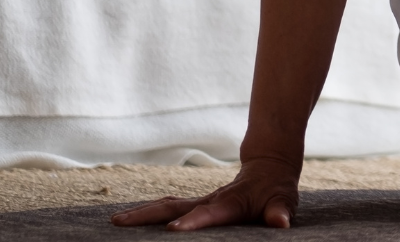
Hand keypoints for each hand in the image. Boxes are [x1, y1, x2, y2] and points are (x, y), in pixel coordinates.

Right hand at [110, 155, 299, 230]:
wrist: (269, 168)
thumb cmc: (277, 190)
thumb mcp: (284, 200)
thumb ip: (280, 211)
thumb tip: (280, 222)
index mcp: (231, 202)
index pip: (210, 213)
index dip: (193, 221)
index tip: (173, 231)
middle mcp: (210, 200)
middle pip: (175, 207)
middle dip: (148, 215)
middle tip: (120, 222)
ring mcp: (200, 201)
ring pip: (167, 206)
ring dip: (142, 213)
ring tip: (116, 221)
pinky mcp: (195, 204)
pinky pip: (169, 208)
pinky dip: (149, 213)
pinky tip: (130, 220)